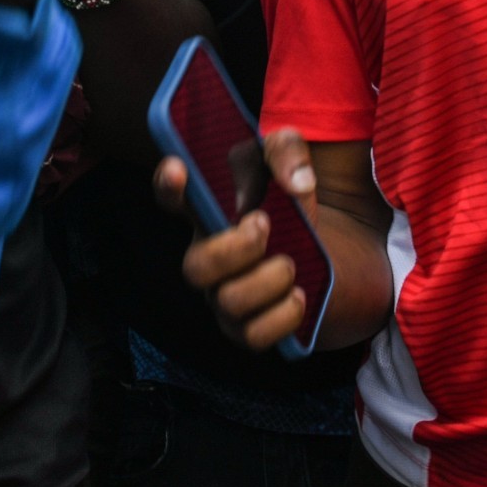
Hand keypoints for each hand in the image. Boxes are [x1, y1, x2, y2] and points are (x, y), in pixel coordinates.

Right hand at [158, 126, 323, 352]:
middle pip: (194, 268)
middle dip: (232, 248)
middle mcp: (207, 258)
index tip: (180, 168)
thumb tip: (296, 181)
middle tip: (264, 224)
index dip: (168, 186)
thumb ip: (288, 150)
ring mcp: (225, 296)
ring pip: (228, 303)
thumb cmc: (286, 202)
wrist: (318, 250)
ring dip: (267, 280)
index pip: (172, 199)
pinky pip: (255, 336)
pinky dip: (282, 316)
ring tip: (291, 263)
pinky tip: (299, 295)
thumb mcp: (289, 161)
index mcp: (208, 212)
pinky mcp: (249, 328)